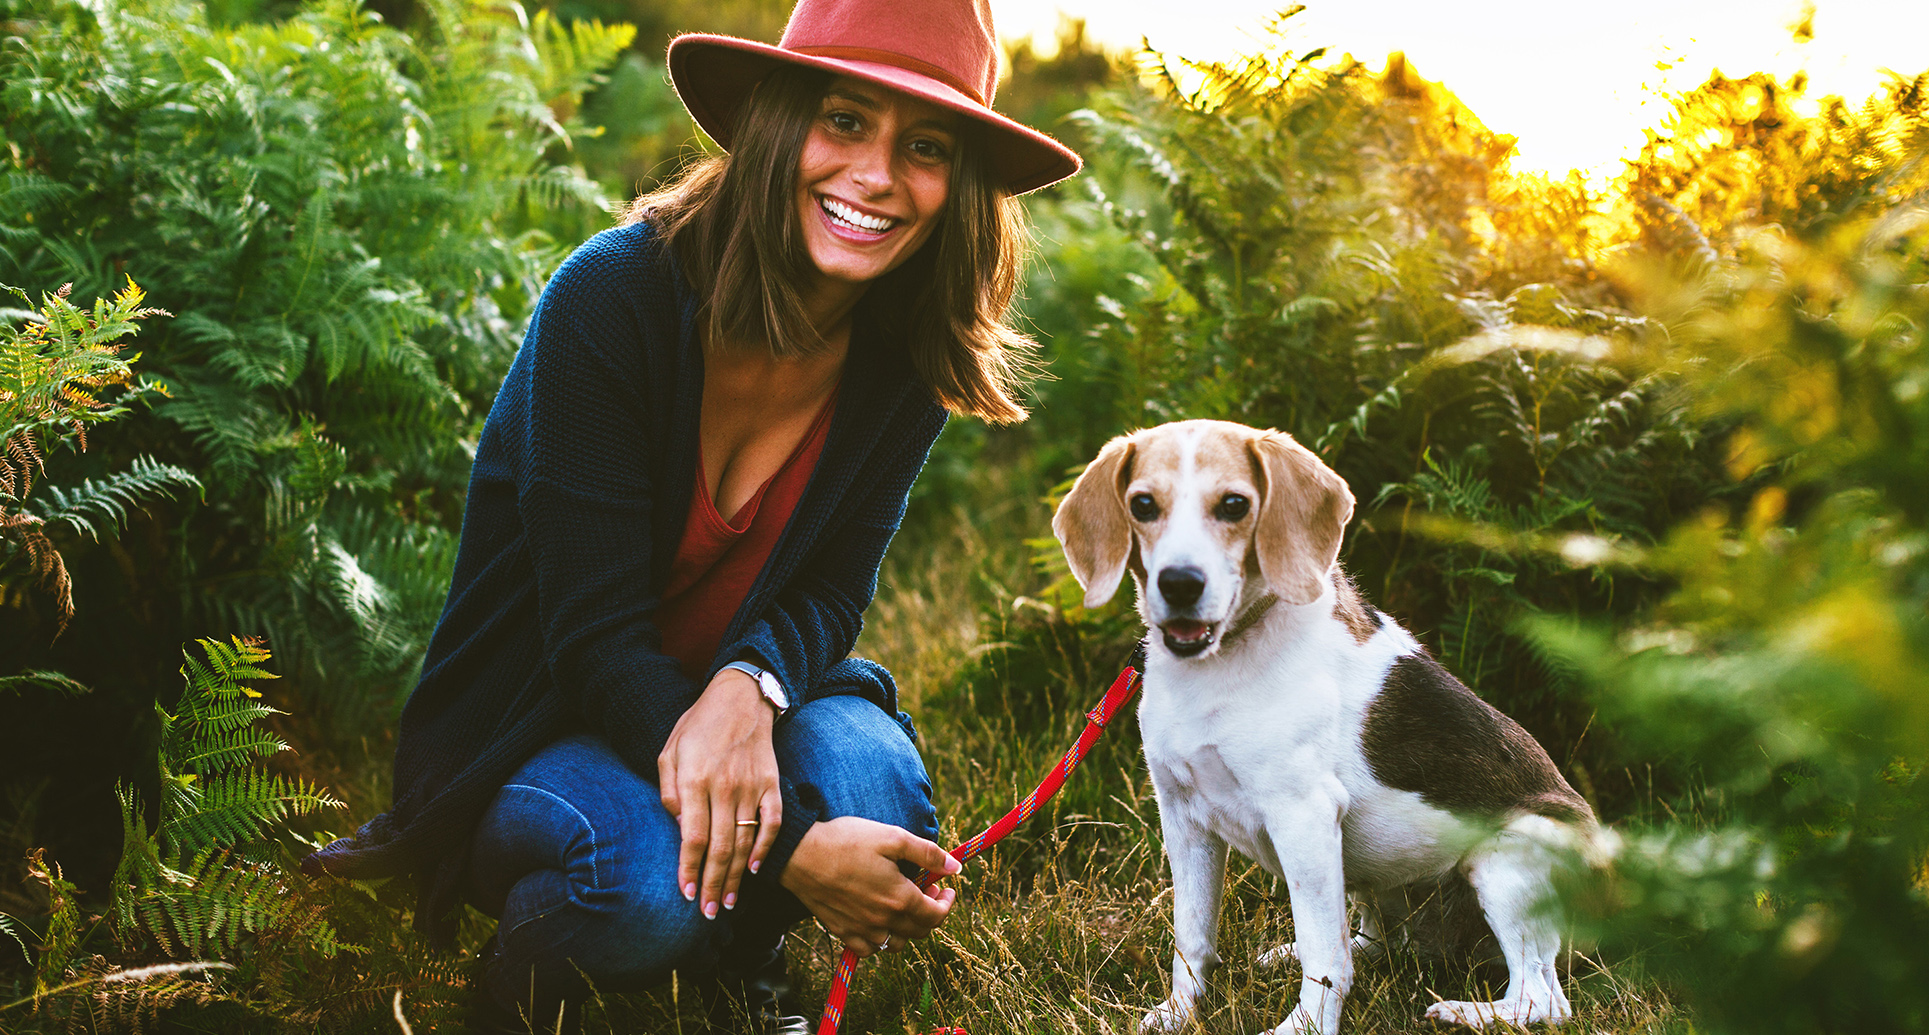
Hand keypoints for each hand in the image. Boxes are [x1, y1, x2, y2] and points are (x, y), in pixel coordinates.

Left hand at [657, 669, 780, 918]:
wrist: (741, 698)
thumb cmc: (698, 726)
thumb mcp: (669, 751)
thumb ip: (669, 790)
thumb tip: (677, 825)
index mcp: (695, 779)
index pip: (691, 837)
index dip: (689, 870)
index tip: (686, 895)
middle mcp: (725, 786)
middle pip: (720, 847)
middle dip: (712, 884)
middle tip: (708, 912)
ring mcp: (752, 786)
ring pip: (745, 841)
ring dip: (736, 876)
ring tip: (727, 901)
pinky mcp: (772, 783)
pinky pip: (771, 822)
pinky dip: (763, 847)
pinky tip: (754, 869)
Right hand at [780, 815, 960, 956]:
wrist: (800, 854)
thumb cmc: (846, 840)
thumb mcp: (892, 837)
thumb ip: (927, 853)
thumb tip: (955, 867)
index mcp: (899, 898)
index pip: (935, 915)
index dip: (946, 903)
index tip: (946, 888)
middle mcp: (883, 920)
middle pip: (919, 931)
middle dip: (931, 912)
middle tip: (927, 889)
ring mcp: (861, 929)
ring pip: (896, 943)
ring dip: (907, 928)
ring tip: (903, 904)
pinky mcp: (842, 931)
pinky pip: (869, 949)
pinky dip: (880, 939)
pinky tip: (877, 919)